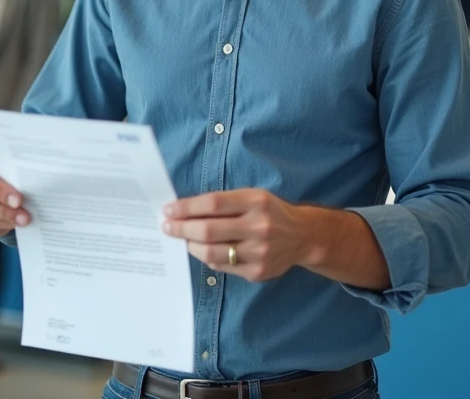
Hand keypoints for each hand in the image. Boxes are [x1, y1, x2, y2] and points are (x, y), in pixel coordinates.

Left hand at [162, 189, 313, 282]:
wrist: (302, 236)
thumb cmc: (270, 212)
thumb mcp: (252, 197)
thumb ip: (224, 202)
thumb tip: (185, 210)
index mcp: (256, 202)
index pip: (212, 204)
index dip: (186, 207)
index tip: (168, 209)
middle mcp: (259, 227)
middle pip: (208, 230)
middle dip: (181, 228)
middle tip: (167, 227)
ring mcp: (259, 252)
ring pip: (212, 252)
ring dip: (191, 245)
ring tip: (185, 239)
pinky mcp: (258, 272)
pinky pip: (222, 266)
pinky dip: (208, 257)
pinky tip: (205, 250)